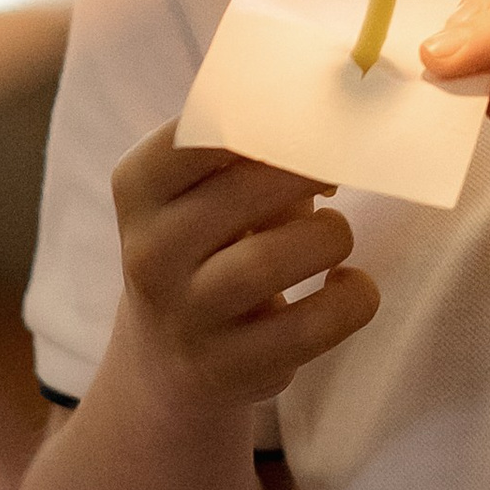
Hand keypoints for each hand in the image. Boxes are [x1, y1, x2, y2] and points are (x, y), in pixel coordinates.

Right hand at [108, 122, 378, 424]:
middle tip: (340, 168)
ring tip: (333, 234)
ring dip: (328, 236)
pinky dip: (350, 299)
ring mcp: (185, 316)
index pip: (197, 134)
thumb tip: (339, 119)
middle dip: (309, 172)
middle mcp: (150, 252)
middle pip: (243, 192)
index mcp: (139, 188)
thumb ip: (254, 148)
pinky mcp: (228, 370)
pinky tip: (346, 285)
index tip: (309, 120)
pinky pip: (310, 328)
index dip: (266, 121)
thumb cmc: (211, 242)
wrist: (169, 359)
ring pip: (269, 262)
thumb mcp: (207, 189)